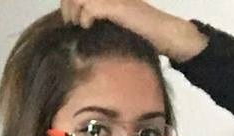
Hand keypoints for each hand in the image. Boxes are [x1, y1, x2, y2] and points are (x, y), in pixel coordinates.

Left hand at [59, 0, 206, 60]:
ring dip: (74, 12)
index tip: (70, 20)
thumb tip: (78, 28)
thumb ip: (101, 21)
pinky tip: (89, 27)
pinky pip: (90, 7)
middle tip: (71, 24)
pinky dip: (85, 18)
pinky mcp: (118, 7)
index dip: (68, 3)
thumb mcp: (117, 25)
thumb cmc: (143, 34)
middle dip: (67, 7)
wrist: (166, 34)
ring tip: (80, 25)